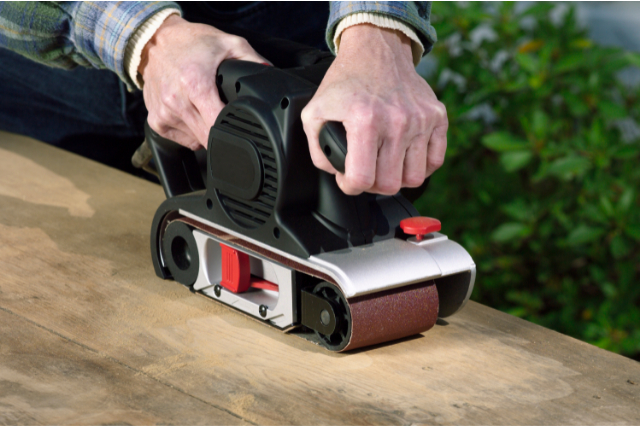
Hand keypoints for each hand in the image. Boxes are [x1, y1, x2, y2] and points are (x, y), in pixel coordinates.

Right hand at [139, 15, 267, 149]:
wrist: (154, 39)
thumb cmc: (190, 42)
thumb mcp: (229, 44)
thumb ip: (253, 61)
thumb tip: (270, 77)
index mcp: (195, 85)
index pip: (218, 125)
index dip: (234, 130)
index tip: (241, 126)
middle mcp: (177, 101)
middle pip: (209, 138)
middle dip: (223, 132)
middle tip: (226, 115)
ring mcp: (164, 114)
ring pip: (197, 141)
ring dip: (206, 130)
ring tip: (206, 108)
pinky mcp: (157, 121)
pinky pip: (183, 140)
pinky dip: (192, 132)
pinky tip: (193, 114)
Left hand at [301, 24, 447, 194]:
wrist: (377, 50)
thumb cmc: (347, 83)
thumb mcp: (315, 112)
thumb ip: (317, 150)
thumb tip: (336, 173)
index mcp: (365, 121)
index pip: (362, 179)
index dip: (350, 186)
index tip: (348, 179)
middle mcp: (396, 121)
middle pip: (389, 184)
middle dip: (373, 185)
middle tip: (366, 170)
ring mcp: (420, 120)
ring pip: (414, 178)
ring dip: (397, 177)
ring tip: (384, 165)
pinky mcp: (437, 117)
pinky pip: (435, 161)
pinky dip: (420, 166)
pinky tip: (404, 157)